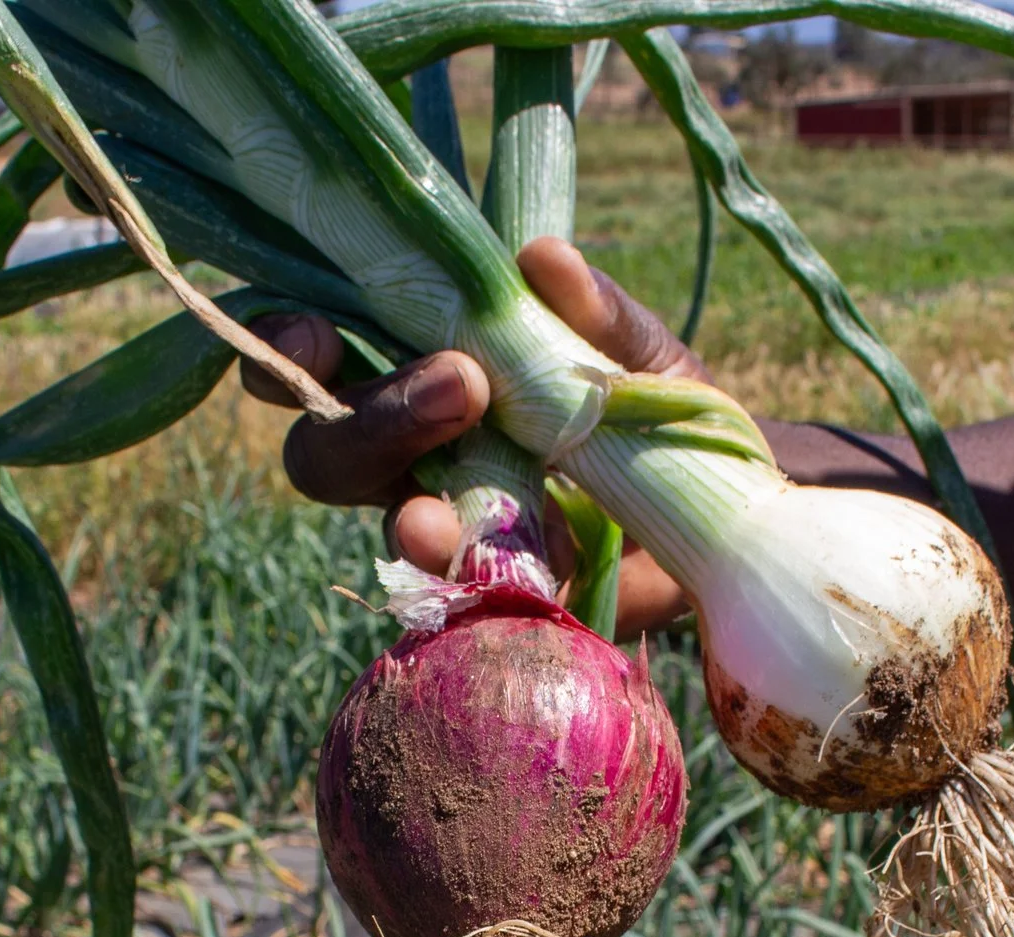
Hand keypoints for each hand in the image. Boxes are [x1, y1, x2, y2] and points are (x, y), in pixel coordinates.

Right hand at [241, 237, 701, 638]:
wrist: (724, 513)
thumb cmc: (654, 411)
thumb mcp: (640, 350)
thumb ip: (594, 310)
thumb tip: (542, 257)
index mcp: (424, 370)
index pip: (320, 355)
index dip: (289, 345)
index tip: (313, 333)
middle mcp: (417, 454)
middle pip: (328, 447)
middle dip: (370, 419)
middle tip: (460, 384)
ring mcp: (453, 530)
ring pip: (388, 524)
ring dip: (411, 514)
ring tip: (444, 515)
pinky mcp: (499, 597)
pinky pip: (466, 603)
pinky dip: (477, 586)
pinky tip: (498, 573)